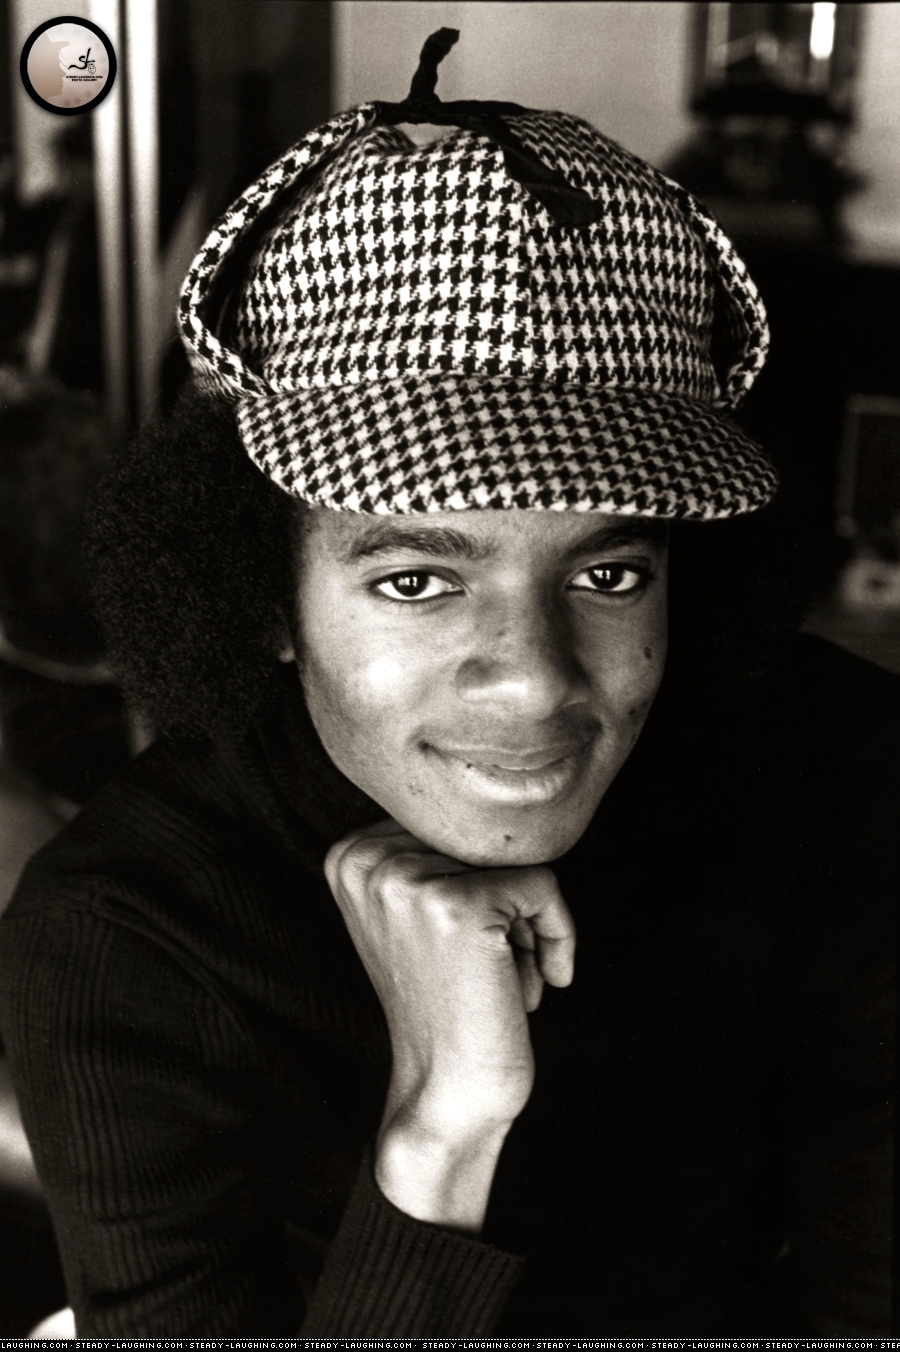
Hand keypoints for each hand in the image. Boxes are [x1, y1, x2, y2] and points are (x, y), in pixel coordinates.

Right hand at [325, 819, 575, 1229]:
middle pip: (485, 839)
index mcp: (348, 854)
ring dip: (529, 923)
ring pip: (517, 859)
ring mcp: (408, 879)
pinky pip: (544, 884)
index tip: (474, 945)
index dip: (481, 883)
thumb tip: (490, 794)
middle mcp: (367, 859)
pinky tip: (535, 985)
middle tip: (490, 968)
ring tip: (500, 977)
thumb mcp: (414, 915)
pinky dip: (558, 934)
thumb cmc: (447, 1005)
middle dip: (507, 902)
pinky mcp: (459, 904)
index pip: (454, 825)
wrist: (448, 1092)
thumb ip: (430, 850)